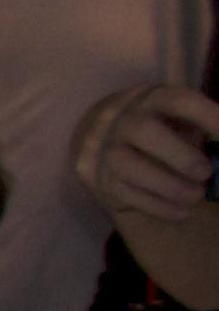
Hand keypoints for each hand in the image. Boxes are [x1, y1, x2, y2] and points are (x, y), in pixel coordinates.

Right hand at [91, 87, 218, 230]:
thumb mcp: (182, 119)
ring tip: (196, 197)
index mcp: (155, 99)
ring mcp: (108, 149)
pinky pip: (126, 193)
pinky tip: (182, 211)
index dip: (208, 117)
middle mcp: (126, 120)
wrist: (104, 138)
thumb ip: (206, 131)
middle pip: (144, 131)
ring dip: (168, 185)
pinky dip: (158, 206)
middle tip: (206, 173)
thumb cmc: (162, 128)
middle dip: (179, 155)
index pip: (180, 101)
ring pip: (129, 166)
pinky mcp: (102, 178)